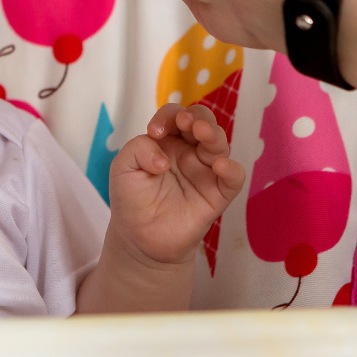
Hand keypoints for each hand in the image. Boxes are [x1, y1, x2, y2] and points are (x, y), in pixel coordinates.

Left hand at [107, 103, 245, 266]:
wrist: (139, 239)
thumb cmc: (131, 200)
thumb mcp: (123, 168)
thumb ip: (137, 150)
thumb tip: (163, 159)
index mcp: (168, 141)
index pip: (175, 117)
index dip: (168, 117)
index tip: (154, 132)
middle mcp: (189, 152)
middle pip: (203, 122)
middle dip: (197, 117)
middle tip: (184, 123)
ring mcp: (205, 172)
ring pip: (219, 144)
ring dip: (213, 134)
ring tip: (202, 132)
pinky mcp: (217, 195)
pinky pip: (234, 179)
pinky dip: (232, 170)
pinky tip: (221, 166)